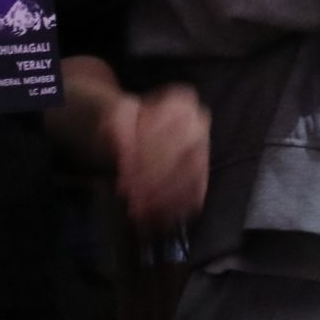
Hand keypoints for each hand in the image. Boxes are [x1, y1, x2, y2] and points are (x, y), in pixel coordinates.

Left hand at [108, 85, 209, 232]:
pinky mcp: (203, 172)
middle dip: (156, 180)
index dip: (148, 155)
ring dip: (166, 197)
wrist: (131, 130)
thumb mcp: (114, 118)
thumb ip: (118, 130)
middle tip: (130, 196)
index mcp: (181, 102)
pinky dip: (177, 207)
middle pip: (185, 155)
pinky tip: (156, 217)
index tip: (124, 173)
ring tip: (139, 210)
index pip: (170, 130)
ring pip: (193, 176)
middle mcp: (199, 123)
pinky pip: (196, 192)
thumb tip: (124, 150)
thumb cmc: (124, 122)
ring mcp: (204, 148)